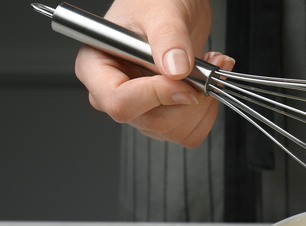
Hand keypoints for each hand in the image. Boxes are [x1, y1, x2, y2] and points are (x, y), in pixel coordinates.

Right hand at [74, 0, 232, 146]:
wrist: (176, 8)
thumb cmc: (155, 2)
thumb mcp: (162, 10)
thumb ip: (168, 38)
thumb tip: (176, 69)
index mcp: (98, 67)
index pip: (118, 102)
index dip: (155, 96)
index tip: (182, 78)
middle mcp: (116, 92)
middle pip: (152, 122)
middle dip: (188, 100)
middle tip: (204, 69)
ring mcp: (142, 107)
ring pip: (174, 130)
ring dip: (203, 104)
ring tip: (208, 68)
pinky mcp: (165, 114)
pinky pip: (189, 133)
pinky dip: (208, 112)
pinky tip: (207, 84)